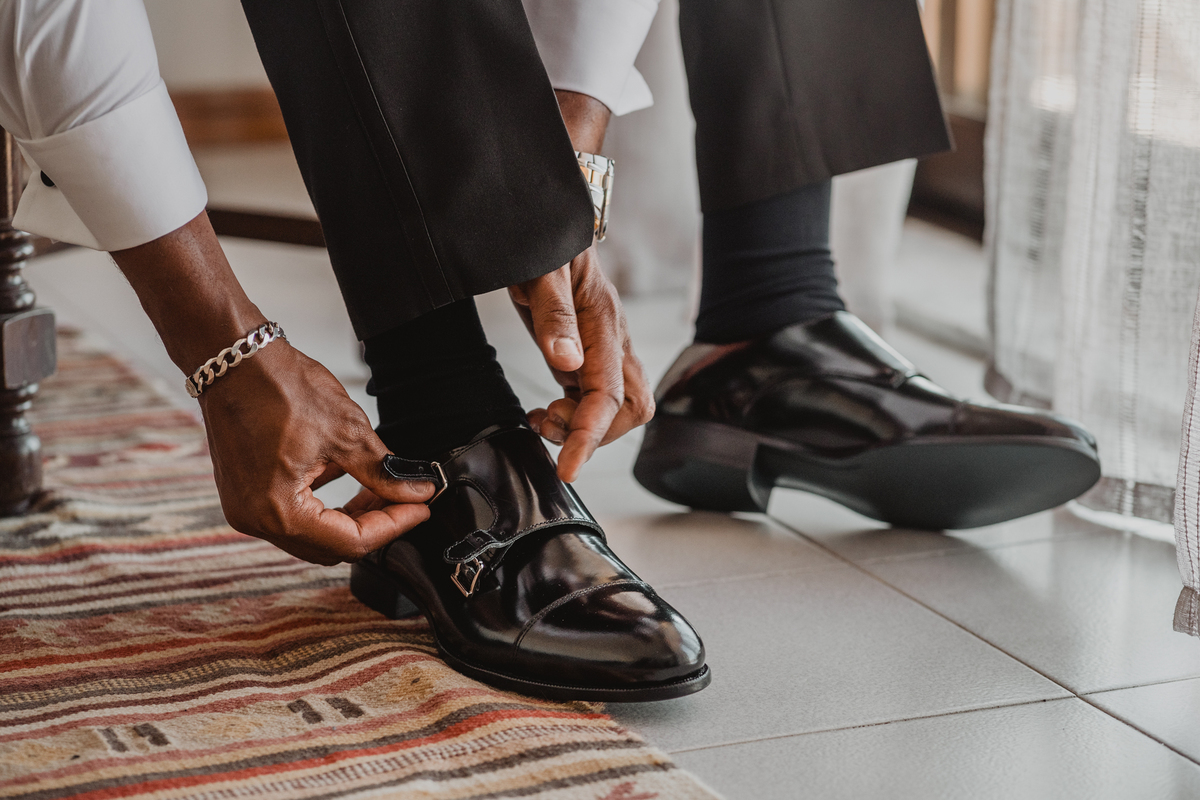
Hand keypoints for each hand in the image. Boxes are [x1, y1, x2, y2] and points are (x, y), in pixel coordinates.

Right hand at [198, 341, 432, 564]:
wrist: (234, 359)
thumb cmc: (278, 387)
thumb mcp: (346, 431)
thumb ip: (383, 471)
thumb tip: (416, 491)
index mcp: (278, 511)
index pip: (351, 541)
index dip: (393, 525)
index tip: (419, 508)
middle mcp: (255, 519)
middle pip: (330, 545)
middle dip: (373, 524)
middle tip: (404, 500)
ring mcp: (246, 507)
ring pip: (313, 532)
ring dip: (349, 516)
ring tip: (381, 489)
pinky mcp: (246, 492)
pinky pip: (293, 514)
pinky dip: (325, 504)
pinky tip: (348, 477)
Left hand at [508, 243, 653, 481]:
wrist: (546, 224)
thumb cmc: (544, 242)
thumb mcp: (542, 271)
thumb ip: (554, 315)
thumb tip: (567, 362)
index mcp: (605, 324)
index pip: (610, 395)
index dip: (590, 435)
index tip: (567, 468)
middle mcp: (613, 341)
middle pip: (631, 410)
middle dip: (593, 433)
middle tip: (547, 423)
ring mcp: (604, 350)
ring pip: (617, 408)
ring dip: (581, 427)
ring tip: (540, 417)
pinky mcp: (589, 355)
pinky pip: (595, 399)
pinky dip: (572, 416)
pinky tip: (543, 411)